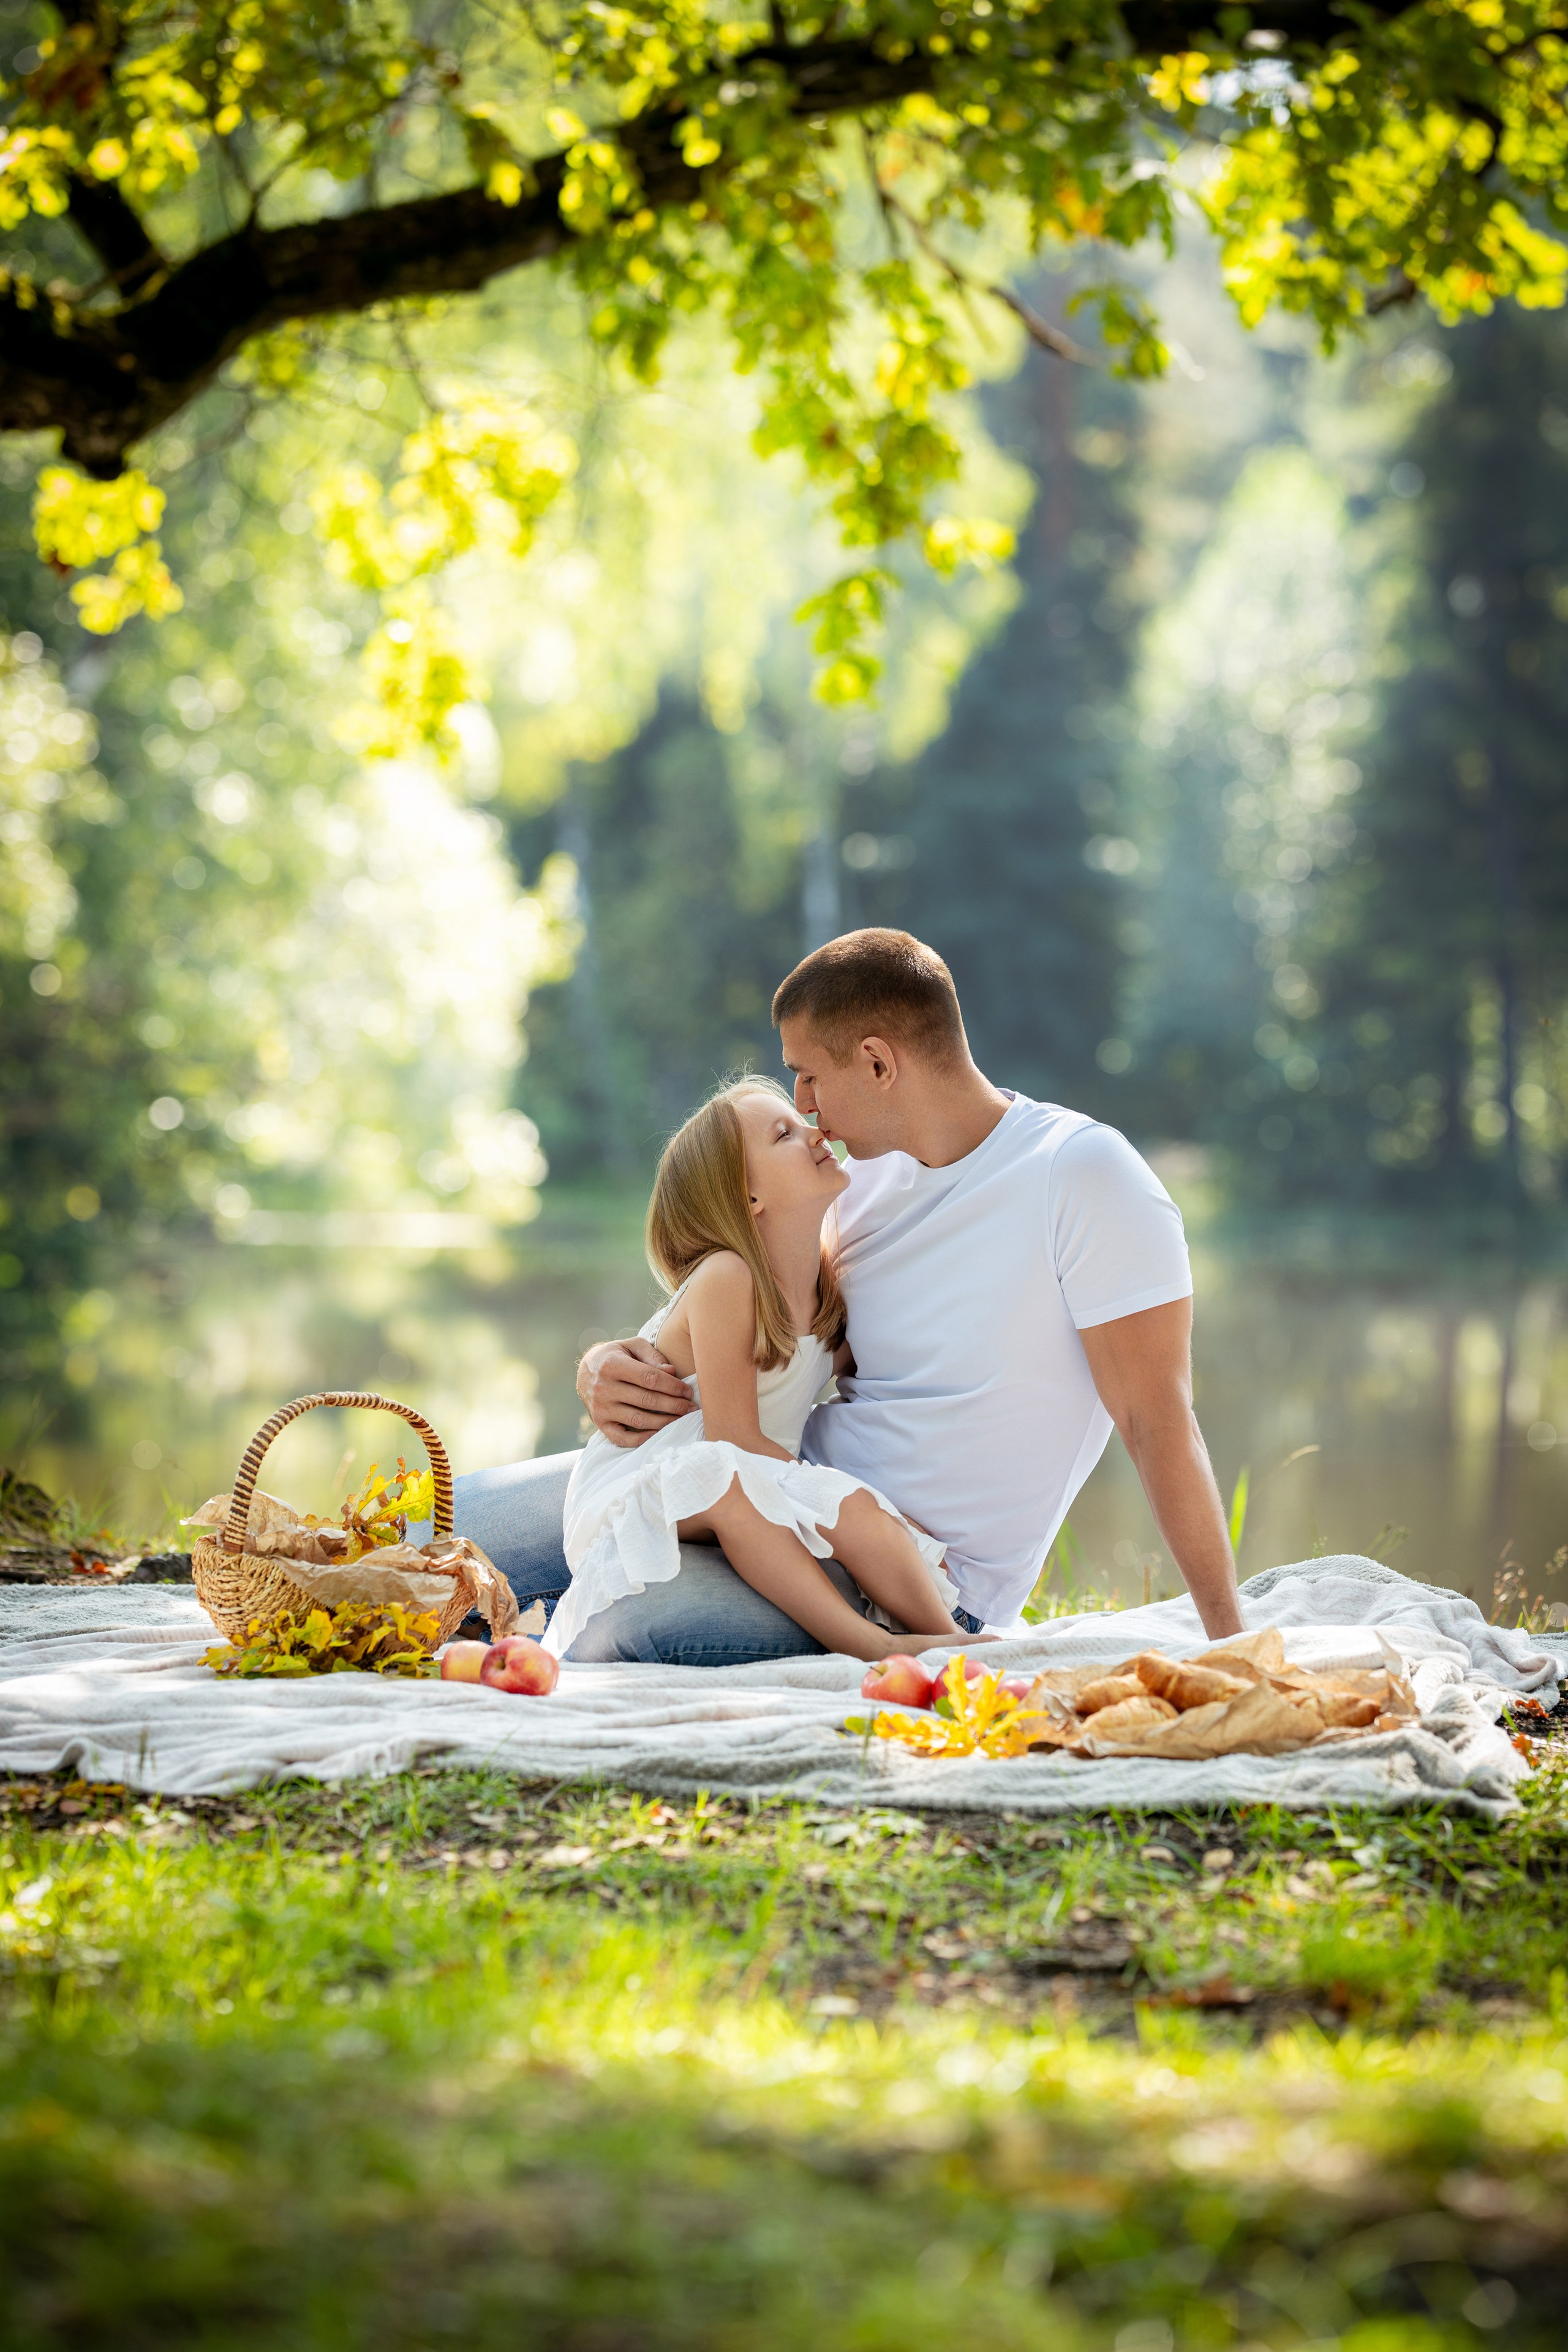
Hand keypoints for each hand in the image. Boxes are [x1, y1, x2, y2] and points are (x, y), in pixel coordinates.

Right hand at [577, 1337, 695, 1448]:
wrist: (584, 1372)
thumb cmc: (616, 1356)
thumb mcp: (631, 1346)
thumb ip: (652, 1356)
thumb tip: (671, 1372)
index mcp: (612, 1364)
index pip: (650, 1378)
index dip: (673, 1386)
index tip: (688, 1391)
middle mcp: (604, 1387)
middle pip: (647, 1400)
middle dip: (674, 1405)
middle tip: (692, 1408)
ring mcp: (601, 1408)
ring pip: (639, 1420)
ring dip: (664, 1422)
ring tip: (681, 1420)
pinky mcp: (600, 1424)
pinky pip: (622, 1438)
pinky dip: (642, 1439)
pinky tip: (659, 1434)